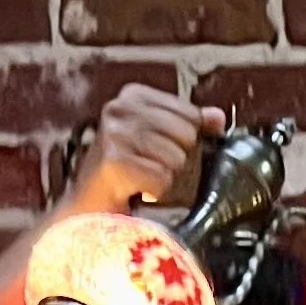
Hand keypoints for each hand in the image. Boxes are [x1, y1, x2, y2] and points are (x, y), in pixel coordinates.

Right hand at [67, 83, 225, 218]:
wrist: (88, 209)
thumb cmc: (123, 176)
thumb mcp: (156, 141)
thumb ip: (188, 125)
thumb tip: (217, 118)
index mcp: (133, 96)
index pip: (191, 115)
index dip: (185, 141)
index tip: (158, 151)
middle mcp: (120, 109)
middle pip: (186, 136)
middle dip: (175, 161)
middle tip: (149, 169)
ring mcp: (114, 134)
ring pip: (176, 159)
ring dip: (164, 179)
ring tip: (141, 181)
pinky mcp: (113, 162)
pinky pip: (161, 179)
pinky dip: (154, 193)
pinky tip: (135, 191)